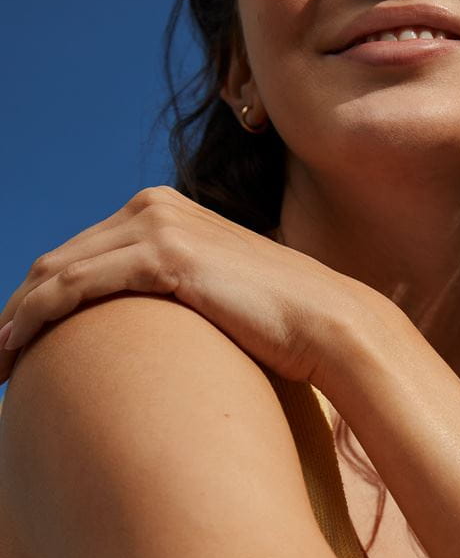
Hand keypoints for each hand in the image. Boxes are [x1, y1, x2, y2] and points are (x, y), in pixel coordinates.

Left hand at [0, 187, 374, 389]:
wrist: (330, 324)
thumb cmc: (281, 325)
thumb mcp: (217, 296)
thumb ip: (177, 293)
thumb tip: (151, 330)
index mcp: (163, 211)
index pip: (80, 255)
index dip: (38, 299)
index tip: (14, 343)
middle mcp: (153, 207)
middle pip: (58, 261)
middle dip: (15, 310)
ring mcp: (157, 226)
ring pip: (56, 273)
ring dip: (13, 320)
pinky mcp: (163, 256)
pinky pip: (76, 288)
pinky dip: (35, 319)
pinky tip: (13, 350)